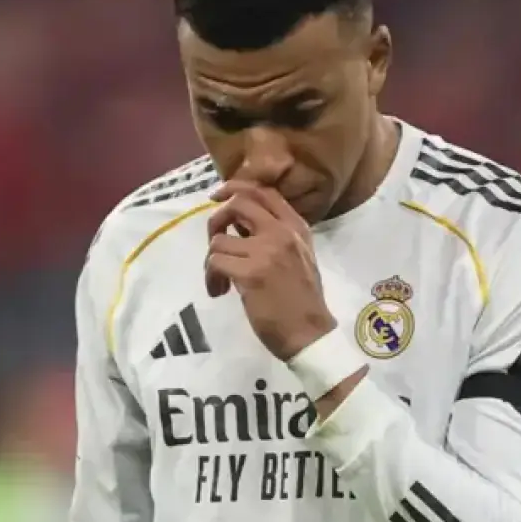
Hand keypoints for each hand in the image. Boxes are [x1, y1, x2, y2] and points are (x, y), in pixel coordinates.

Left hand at [205, 182, 336, 360]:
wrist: (310, 334)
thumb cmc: (303, 301)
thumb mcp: (299, 257)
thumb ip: (275, 237)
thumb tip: (239, 224)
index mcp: (296, 227)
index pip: (263, 191)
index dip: (235, 187)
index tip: (218, 197)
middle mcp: (282, 233)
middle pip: (238, 203)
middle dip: (216, 220)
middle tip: (214, 243)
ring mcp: (266, 251)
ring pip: (219, 239)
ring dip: (211, 261)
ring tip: (220, 281)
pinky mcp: (250, 274)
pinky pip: (214, 261)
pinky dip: (210, 277)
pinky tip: (220, 292)